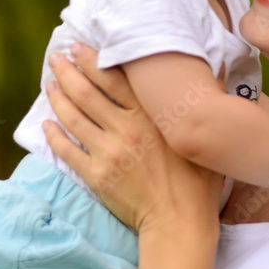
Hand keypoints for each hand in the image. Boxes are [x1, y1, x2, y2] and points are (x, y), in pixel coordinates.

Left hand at [42, 44, 221, 234]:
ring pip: (74, 118)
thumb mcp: (205, 134)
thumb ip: (210, 96)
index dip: (93, 60)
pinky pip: (67, 151)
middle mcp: (126, 130)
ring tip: (49, 84)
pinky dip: (54, 136)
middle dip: (68, 71)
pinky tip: (46, 124)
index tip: (78, 47)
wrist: (179, 222)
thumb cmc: (198, 181)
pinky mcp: (96, 176)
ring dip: (58, 98)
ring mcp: (108, 153)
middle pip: (88, 93)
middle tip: (56, 57)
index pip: (114, 78)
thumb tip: (221, 64)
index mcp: (149, 116)